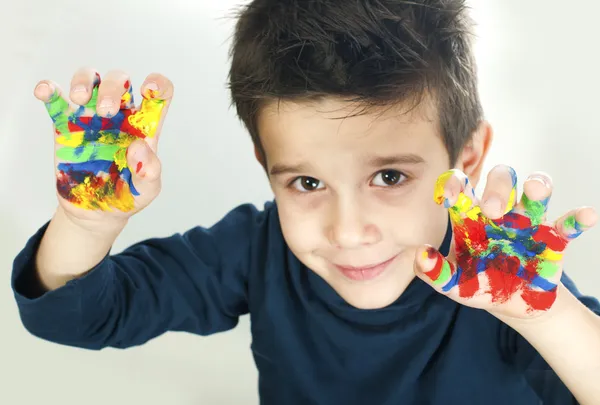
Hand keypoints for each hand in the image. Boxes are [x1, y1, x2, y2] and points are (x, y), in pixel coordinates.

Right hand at [34, 68, 172, 223]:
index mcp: (145, 126)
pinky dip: (48, 90)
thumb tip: (138, 146)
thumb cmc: (128, 196)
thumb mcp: (147, 189)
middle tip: (106, 112)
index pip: (159, 93)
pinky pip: (56, 100)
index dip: (159, 83)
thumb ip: (149, 171)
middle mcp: (120, 115)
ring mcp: (91, 117)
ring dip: (83, 81)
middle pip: (119, 80)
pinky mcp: (65, 126)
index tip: (149, 89)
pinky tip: (44, 91)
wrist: (96, 214)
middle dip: (113, 87)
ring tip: (78, 99)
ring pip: (89, 79)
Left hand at [414, 165, 597, 318]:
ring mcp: (527, 223)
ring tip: (535, 190)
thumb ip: (433, 271)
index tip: (449, 195)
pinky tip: (585, 215)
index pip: (461, 187)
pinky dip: (577, 218)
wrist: (511, 305)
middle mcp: (500, 212)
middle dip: (497, 187)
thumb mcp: (453, 282)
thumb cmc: (478, 284)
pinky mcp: (553, 239)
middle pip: (501, 180)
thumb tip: (421, 255)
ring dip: (537, 187)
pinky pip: (567, 224)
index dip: (454, 184)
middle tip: (491, 210)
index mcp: (471, 217)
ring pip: (535, 192)